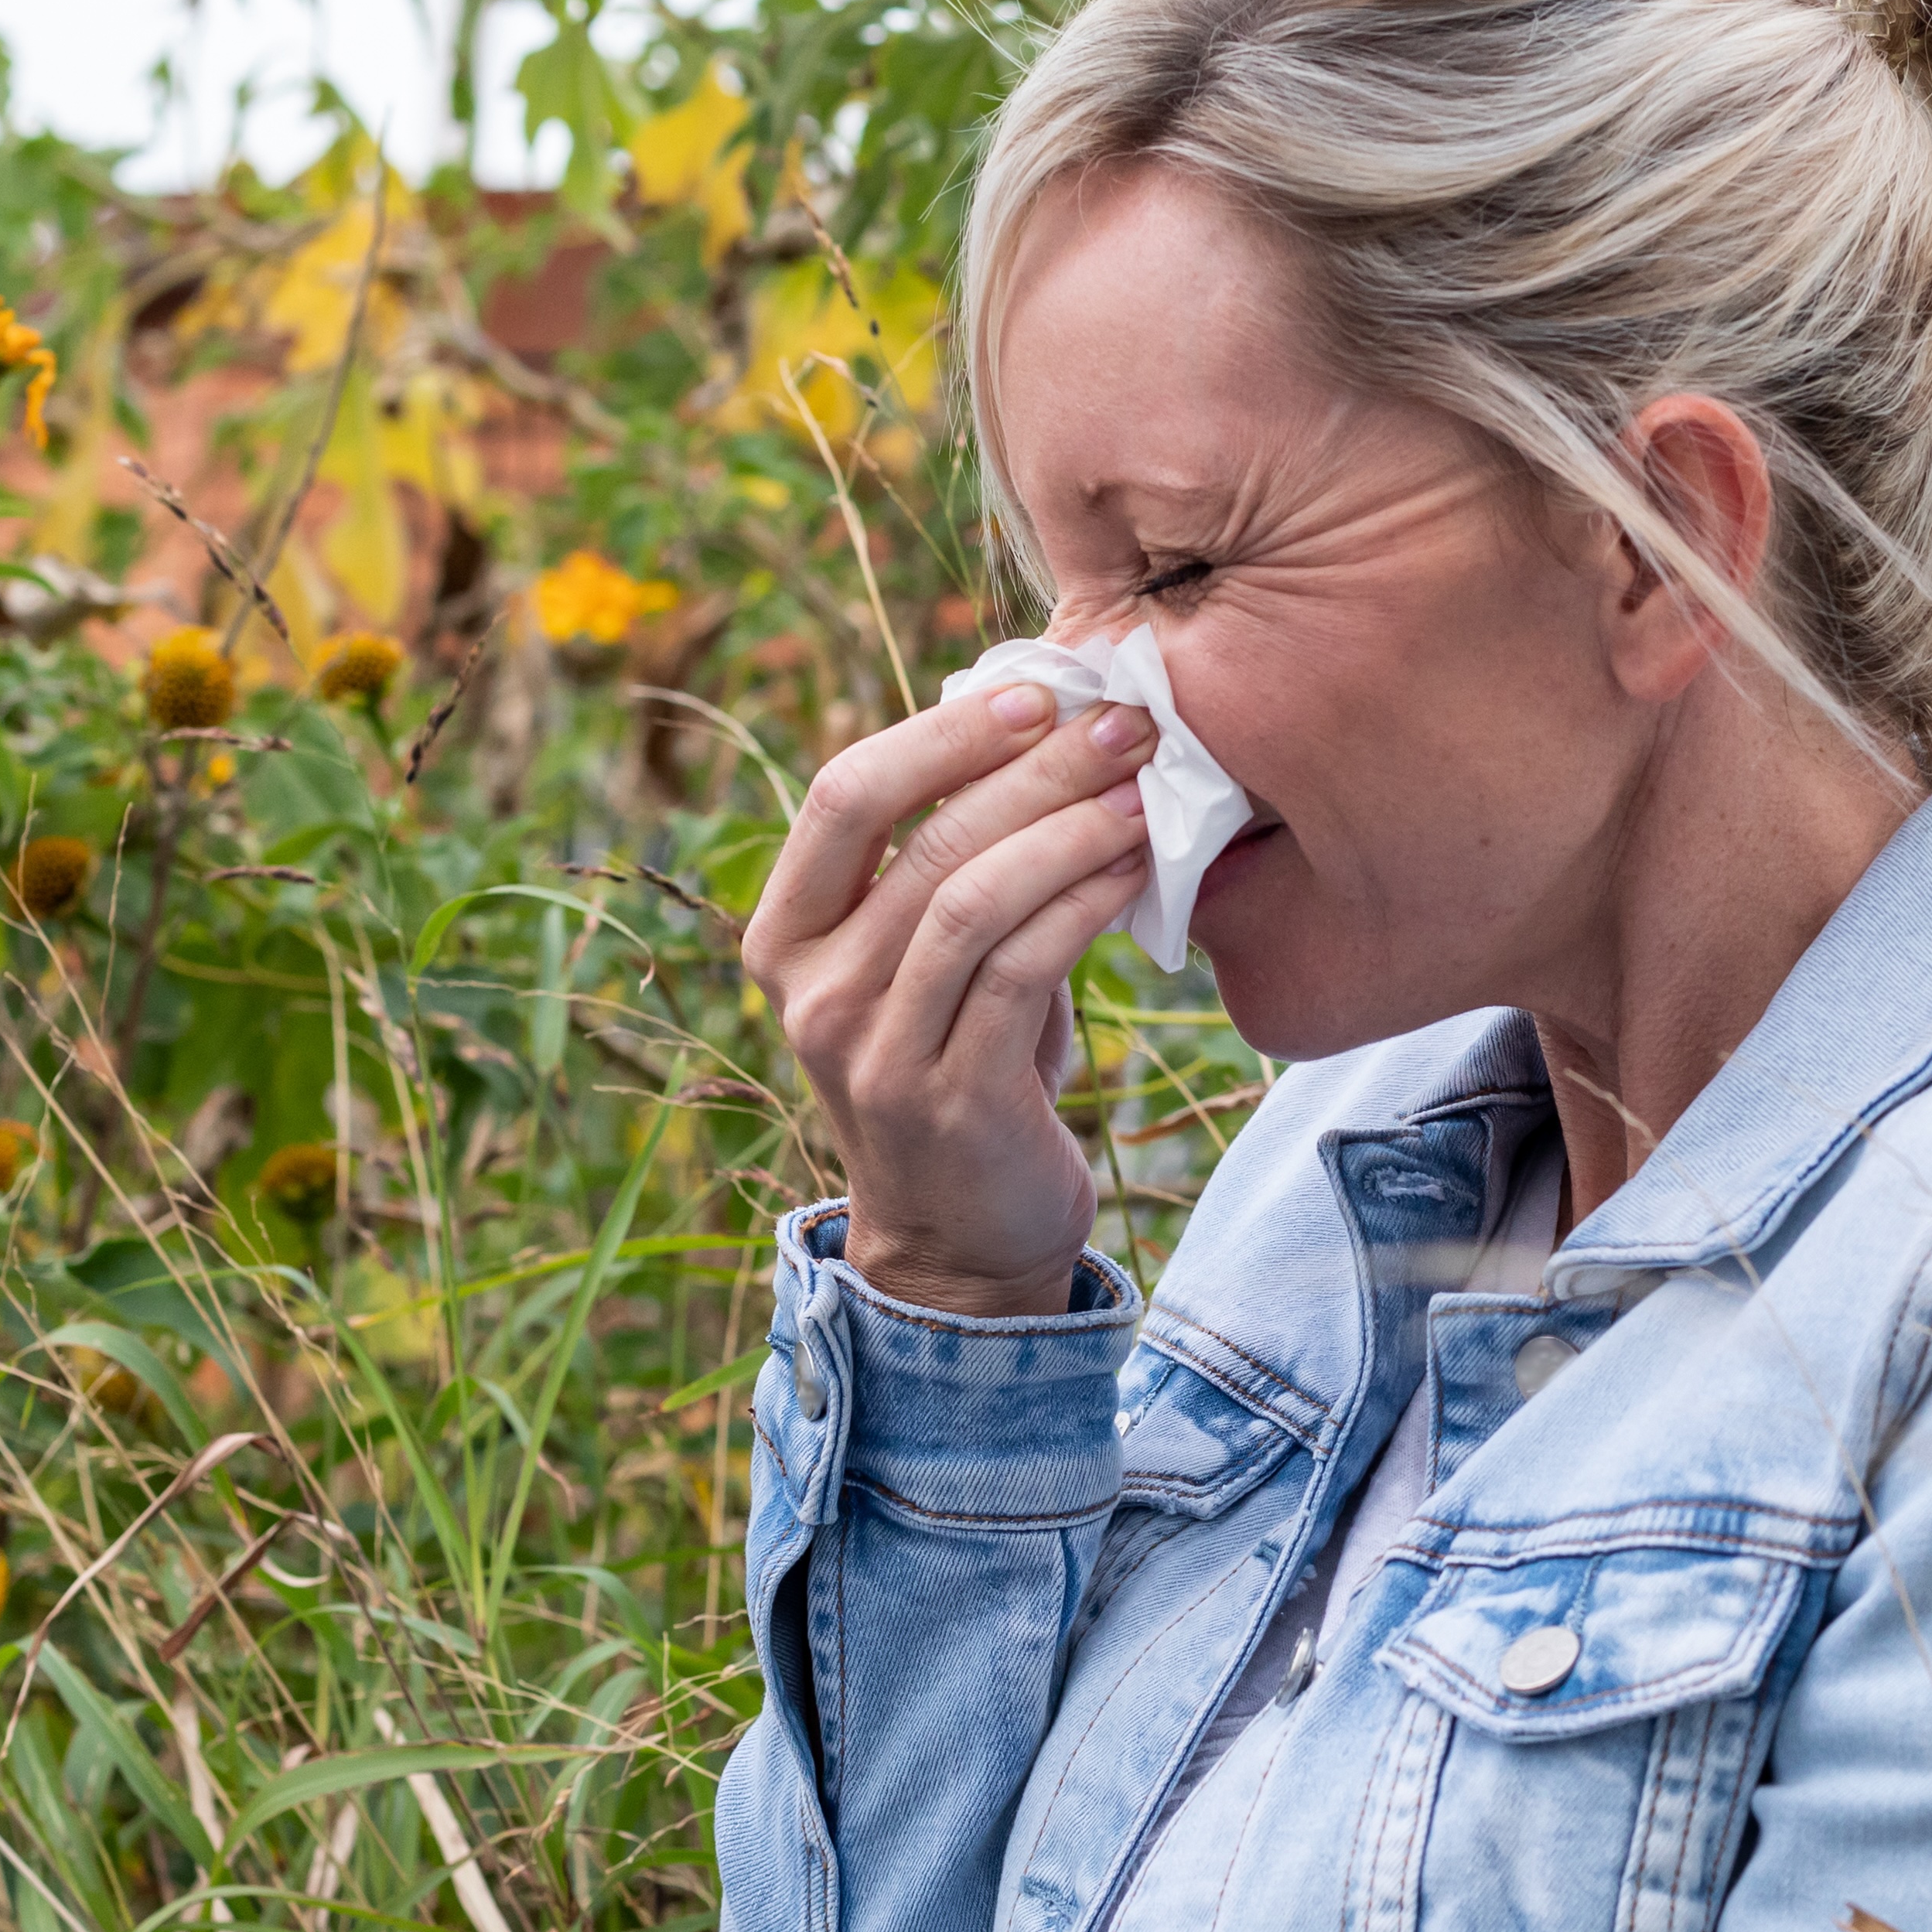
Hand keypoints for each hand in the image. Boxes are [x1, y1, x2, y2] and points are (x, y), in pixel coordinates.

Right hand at [741, 681, 1156, 1316]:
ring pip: (972, 899)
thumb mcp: (934, 959)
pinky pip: (1023, 969)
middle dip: (1032, 768)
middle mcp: (811, 990)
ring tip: (1144, 790)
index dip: (939, 733)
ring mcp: (873, 1049)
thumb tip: (1048, 725)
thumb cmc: (963, 1062)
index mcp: (787, 933)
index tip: (1035, 692)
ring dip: (1070, 830)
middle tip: (1123, 725)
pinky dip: (1084, 903)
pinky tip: (1138, 870)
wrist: (964, 1239)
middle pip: (920, 838)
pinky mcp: (948, 1096)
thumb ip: (955, 860)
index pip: (842, 796)